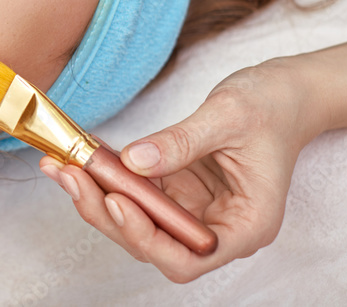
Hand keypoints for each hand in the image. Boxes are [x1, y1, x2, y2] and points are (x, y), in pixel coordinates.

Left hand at [40, 61, 321, 281]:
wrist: (284, 91)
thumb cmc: (272, 106)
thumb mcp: (229, 116)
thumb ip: (182, 141)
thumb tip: (134, 160)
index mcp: (246, 225)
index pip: (190, 256)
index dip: (149, 238)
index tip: (117, 202)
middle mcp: (217, 226)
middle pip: (153, 243)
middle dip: (108, 214)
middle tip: (72, 176)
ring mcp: (193, 209)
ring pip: (136, 222)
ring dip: (96, 197)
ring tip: (62, 166)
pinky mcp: (176, 188)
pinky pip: (134, 191)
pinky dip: (105, 176)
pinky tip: (79, 156)